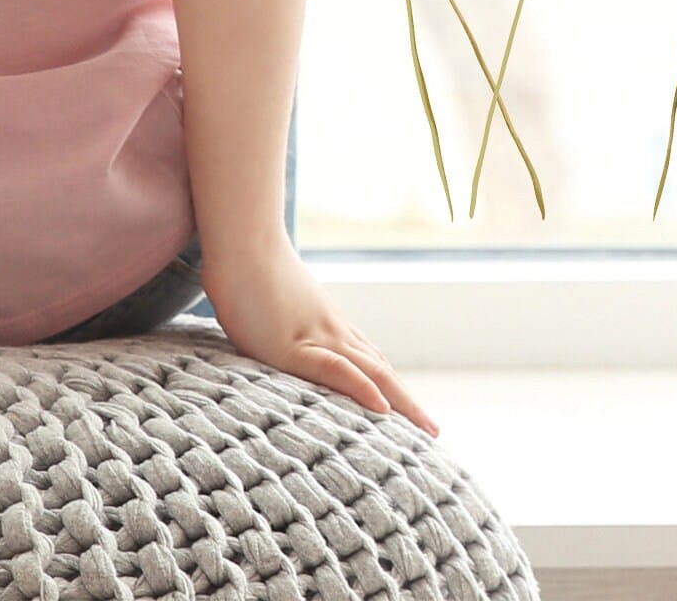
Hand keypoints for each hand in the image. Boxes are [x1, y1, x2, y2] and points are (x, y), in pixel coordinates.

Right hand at [203, 244, 438, 435]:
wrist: (244, 246)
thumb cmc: (250, 278)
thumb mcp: (273, 314)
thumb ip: (285, 332)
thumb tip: (278, 346)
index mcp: (331, 329)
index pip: (371, 364)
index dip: (391, 390)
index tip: (410, 414)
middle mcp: (335, 334)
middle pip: (382, 373)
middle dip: (408, 404)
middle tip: (433, 431)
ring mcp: (319, 338)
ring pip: (372, 373)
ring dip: (402, 403)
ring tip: (425, 429)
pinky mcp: (295, 345)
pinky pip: (335, 368)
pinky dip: (362, 388)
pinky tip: (383, 408)